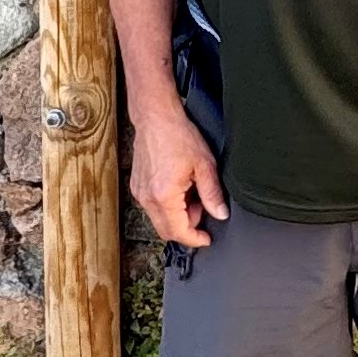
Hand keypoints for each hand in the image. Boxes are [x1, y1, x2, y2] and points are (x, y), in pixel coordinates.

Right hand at [131, 100, 226, 249]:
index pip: (179, 232)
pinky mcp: (137, 186)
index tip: (206, 239)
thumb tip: (220, 213)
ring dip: (178, 215)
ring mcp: (139, 192)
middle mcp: (147, 198)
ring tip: (192, 190)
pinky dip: (168, 205)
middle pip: (166, 231)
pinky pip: (153, 207)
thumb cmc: (178, 135)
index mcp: (164, 195)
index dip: (195, 239)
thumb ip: (212, 194)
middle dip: (187, 226)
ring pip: (160, 219)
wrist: (156, 117)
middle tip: (202, 207)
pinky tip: (180, 186)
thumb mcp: (205, 165)